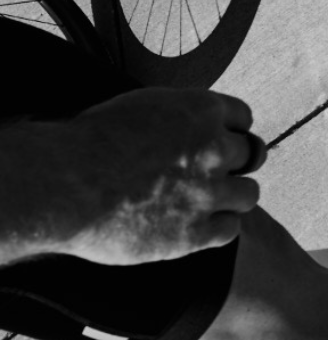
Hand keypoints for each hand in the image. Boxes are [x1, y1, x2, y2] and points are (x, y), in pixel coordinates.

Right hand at [63, 88, 265, 264]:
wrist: (64, 184)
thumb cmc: (90, 142)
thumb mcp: (142, 106)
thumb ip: (178, 115)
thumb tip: (190, 122)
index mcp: (202, 109)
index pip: (243, 117)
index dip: (229, 131)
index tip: (217, 141)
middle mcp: (214, 148)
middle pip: (251, 154)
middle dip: (233, 162)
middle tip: (211, 174)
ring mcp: (208, 192)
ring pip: (249, 194)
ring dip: (232, 197)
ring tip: (208, 203)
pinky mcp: (194, 233)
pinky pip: (230, 231)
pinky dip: (217, 229)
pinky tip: (197, 227)